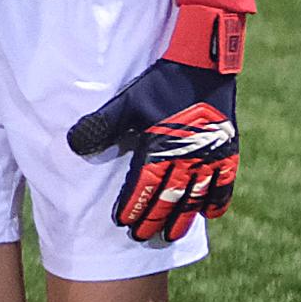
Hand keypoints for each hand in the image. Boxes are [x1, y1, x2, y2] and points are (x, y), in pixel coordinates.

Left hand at [66, 8, 244, 243]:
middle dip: (153, 219)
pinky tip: (210, 214)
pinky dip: (217, 199)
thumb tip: (72, 144)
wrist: (204, 63)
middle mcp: (188, 154)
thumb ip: (102, 125)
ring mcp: (211, 154)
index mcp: (160, 145)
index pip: (144, 185)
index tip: (122, 223)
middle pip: (169, 196)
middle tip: (141, 237)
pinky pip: (225, 182)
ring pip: (196, 195)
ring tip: (170, 235)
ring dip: (182, 217)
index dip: (133, 205)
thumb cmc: (162, 82)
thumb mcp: (127, 101)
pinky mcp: (228, 149)